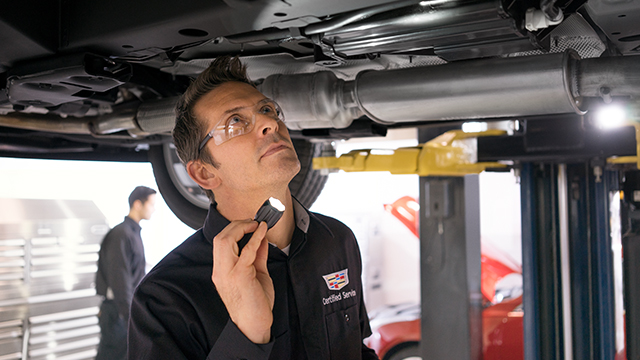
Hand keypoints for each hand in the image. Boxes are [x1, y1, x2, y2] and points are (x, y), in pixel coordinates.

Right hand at [212, 220, 273, 343]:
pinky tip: (262, 230)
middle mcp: (221, 271)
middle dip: (236, 224)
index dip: (234, 229)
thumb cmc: (255, 304)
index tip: (249, 224)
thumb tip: (261, 238)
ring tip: (256, 224)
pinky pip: (247, 250)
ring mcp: (228, 273)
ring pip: (226, 241)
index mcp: (221, 270)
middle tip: (252, 221)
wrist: (254, 325)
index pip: (220, 242)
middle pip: (220, 238)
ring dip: (242, 228)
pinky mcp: (241, 275)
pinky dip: (256, 237)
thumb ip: (258, 255)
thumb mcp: (256, 274)